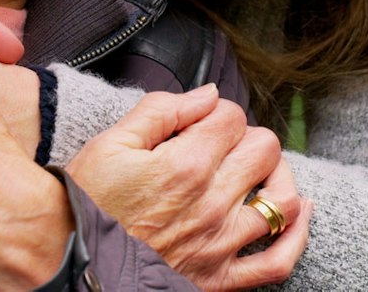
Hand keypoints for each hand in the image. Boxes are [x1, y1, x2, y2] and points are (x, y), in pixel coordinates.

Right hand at [67, 90, 310, 289]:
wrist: (69, 262)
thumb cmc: (88, 202)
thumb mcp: (112, 141)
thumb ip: (162, 110)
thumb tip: (207, 95)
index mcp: (185, 164)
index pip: (232, 117)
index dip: (217, 111)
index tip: (200, 121)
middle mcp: (210, 204)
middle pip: (264, 149)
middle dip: (247, 136)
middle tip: (225, 143)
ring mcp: (219, 245)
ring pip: (281, 200)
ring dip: (277, 176)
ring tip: (259, 169)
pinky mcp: (219, 279)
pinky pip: (277, 263)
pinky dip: (297, 236)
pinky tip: (298, 213)